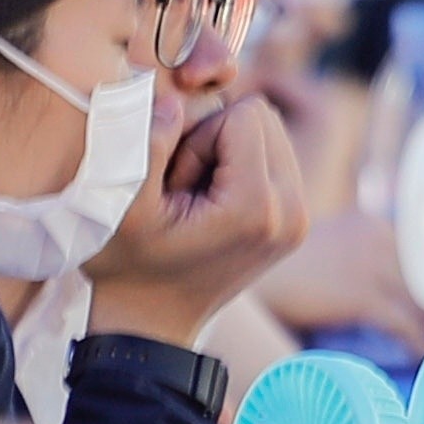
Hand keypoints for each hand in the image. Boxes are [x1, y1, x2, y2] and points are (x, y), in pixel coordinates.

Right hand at [92, 89, 310, 342]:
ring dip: (228, 152)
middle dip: (218, 140)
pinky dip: (241, 167)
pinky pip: (274, 157)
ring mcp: (300, 220)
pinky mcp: (297, 222)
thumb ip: (148, 142)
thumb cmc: (129, 267)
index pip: (245, 115)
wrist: (151, 323)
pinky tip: (213, 205)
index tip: (178, 184)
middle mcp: (294, 212)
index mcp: (258, 207)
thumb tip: (172, 99)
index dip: (200, 138)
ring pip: (271, 133)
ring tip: (199, 198)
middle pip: (266, 118)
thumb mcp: (123, 203)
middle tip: (188, 189)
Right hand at [245, 205, 423, 353]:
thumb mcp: (329, 251)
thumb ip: (359, 260)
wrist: (249, 281)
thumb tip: (392, 293)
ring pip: (419, 300)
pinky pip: (403, 323)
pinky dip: (414, 341)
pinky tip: (417, 354)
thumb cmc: (283, 274)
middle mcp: (376, 236)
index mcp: (370, 225)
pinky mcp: (361, 294)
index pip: (420, 256)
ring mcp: (370, 263)